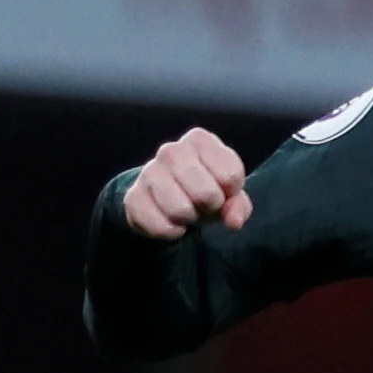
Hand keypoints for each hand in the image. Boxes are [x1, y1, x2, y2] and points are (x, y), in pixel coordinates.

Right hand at [122, 126, 250, 238]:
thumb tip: (234, 221)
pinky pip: (159, 226)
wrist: (168, 199)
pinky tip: (171, 222)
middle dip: (209, 207)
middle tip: (202, 204)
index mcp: (200, 140)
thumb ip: (239, 205)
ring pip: (180, 210)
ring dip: (189, 219)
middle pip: (205, 194)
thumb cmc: (206, 190)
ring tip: (186, 210)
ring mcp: (148, 172)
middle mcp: (171, 150)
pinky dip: (172, 232)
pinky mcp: (132, 197)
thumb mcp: (230, 195)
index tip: (222, 190)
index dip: (230, 193)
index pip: (230, 176)